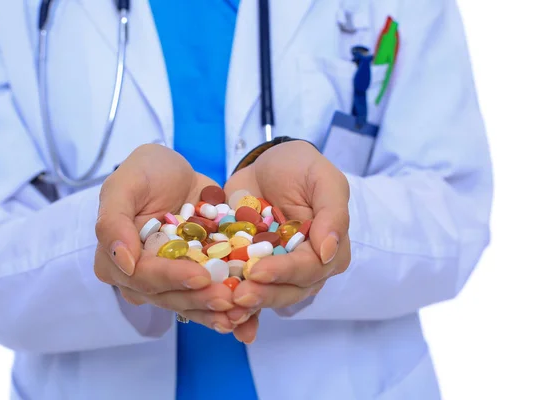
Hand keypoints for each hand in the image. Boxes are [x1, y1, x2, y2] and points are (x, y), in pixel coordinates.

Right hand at [94, 144, 235, 331]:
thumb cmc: (145, 172)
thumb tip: (123, 262)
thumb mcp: (124, 184)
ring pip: (191, 303)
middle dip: (199, 300)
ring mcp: (170, 280)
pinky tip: (248, 317)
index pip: (143, 276)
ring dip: (215, 312)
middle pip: (169, 296)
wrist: (179, 171)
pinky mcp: (196, 278)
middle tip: (228, 299)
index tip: (200, 276)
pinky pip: (210, 296)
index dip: (172, 278)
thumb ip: (113, 221)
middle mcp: (141, 277)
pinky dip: (228, 308)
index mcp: (116, 260)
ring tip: (241, 314)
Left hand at [224, 141, 350, 337]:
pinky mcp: (252, 268)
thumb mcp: (322, 179)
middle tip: (238, 295)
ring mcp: (278, 269)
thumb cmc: (299, 167)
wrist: (264, 163)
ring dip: (249, 305)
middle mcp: (306, 265)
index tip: (258, 271)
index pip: (311, 268)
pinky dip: (239, 311)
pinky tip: (226, 323)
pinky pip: (248, 292)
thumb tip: (329, 251)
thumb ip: (332, 213)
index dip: (286, 272)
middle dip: (264, 294)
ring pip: (268, 295)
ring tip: (227, 306)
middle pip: (289, 289)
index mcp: (328, 248)